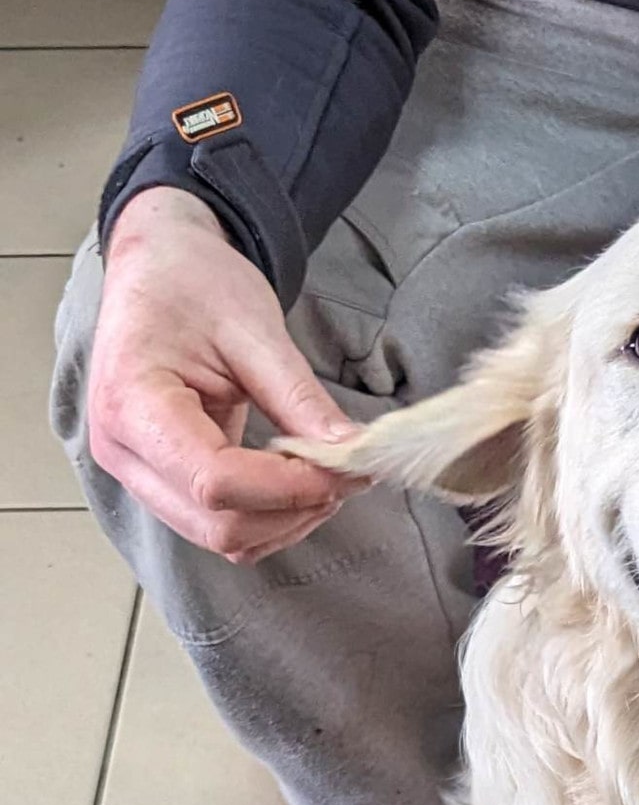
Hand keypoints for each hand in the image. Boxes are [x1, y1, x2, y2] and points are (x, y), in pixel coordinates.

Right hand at [89, 187, 365, 562]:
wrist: (158, 266)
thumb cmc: (192, 284)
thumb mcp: (254, 328)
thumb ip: (299, 398)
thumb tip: (349, 453)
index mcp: (132, 403)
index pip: (214, 481)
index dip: (288, 487)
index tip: (344, 469)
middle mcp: (123, 451)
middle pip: (217, 526)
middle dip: (291, 510)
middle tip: (345, 474)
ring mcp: (137, 472)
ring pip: (220, 538)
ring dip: (284, 522)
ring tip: (325, 476)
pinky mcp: (161, 482)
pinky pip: (218, 527)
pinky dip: (267, 519)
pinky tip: (297, 484)